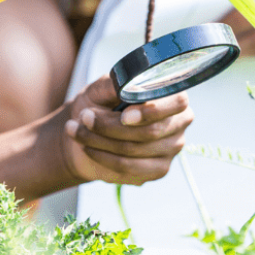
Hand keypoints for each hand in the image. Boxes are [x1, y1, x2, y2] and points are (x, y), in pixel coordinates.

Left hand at [61, 76, 192, 185]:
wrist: (89, 131)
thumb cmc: (100, 103)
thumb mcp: (102, 88)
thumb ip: (116, 83)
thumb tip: (125, 84)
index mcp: (173, 95)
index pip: (177, 104)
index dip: (151, 111)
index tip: (124, 116)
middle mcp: (178, 123)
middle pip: (151, 131)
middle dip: (111, 126)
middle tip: (84, 116)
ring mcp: (171, 149)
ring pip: (136, 150)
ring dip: (100, 140)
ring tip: (75, 130)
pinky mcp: (158, 170)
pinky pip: (130, 168)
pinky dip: (104, 157)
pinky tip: (88, 147)